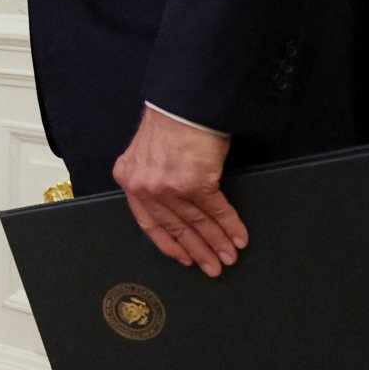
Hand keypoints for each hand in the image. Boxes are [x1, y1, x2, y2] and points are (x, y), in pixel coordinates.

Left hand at [111, 106, 247, 277]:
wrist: (183, 103)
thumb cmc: (168, 121)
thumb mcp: (147, 153)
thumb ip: (152, 177)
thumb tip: (171, 202)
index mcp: (129, 179)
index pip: (148, 222)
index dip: (168, 243)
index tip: (182, 257)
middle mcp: (146, 186)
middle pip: (175, 226)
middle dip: (197, 249)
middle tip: (212, 266)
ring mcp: (170, 186)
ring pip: (196, 222)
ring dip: (216, 242)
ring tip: (229, 256)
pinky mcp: (196, 182)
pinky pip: (216, 210)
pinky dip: (230, 225)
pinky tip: (239, 237)